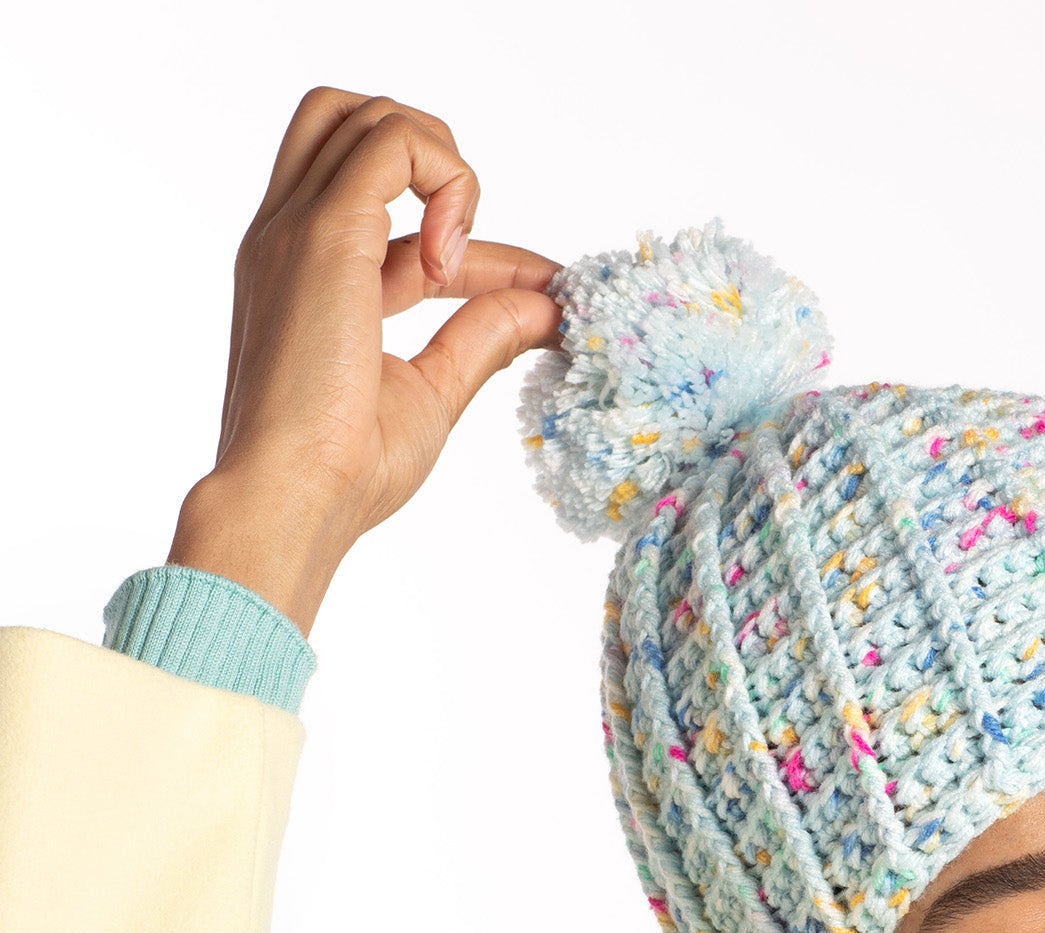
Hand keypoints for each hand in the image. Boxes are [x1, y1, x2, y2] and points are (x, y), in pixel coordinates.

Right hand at [167, 88, 563, 635]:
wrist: (291, 497)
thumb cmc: (345, 468)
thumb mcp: (432, 392)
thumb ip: (481, 338)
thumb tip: (545, 310)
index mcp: (306, 273)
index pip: (390, 211)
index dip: (476, 242)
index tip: (541, 294)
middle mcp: (291, 235)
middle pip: (352, 124)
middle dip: (434, 159)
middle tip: (476, 252)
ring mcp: (299, 226)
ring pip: (369, 116)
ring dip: (443, 165)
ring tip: (461, 259)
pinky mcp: (324, 233)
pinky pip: (395, 144)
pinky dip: (448, 181)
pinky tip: (455, 259)